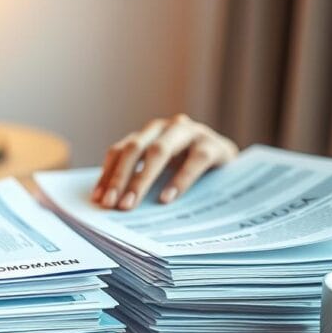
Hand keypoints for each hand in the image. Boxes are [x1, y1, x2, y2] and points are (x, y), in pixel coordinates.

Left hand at [91, 114, 237, 209]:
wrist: (233, 165)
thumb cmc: (190, 169)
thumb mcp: (163, 171)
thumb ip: (139, 178)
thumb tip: (109, 203)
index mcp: (148, 133)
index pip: (120, 151)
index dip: (107, 174)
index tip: (98, 200)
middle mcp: (166, 127)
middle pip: (134, 149)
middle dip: (120, 178)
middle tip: (112, 205)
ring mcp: (190, 133)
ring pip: (159, 151)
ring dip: (141, 179)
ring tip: (131, 204)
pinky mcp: (213, 145)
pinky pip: (193, 161)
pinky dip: (178, 180)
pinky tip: (167, 199)